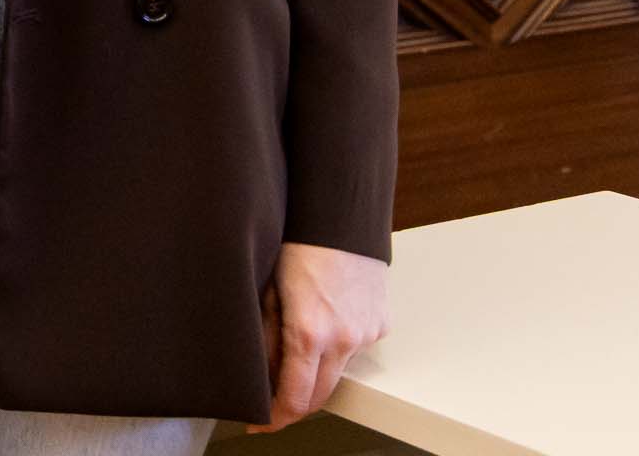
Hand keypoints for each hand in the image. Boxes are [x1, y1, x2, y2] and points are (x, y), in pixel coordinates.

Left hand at [256, 242, 388, 430]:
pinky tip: (321, 323)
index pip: (295, 397)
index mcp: (310, 333)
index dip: (275, 415)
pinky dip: (337, 345)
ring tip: (291, 356)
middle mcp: (344, 340)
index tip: (258, 422)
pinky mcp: (380, 324)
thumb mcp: (267, 290)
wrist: (340, 217)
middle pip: (321, 394)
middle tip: (271, 405)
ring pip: (338, 369)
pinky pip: (355, 345)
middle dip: (295, 404)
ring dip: (317, 372)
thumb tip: (259, 372)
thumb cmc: (297, 244)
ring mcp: (366, 333)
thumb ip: (264, 336)